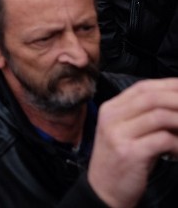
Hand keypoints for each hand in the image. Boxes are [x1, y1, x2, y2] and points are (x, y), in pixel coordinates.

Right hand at [87, 78, 177, 206]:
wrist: (104, 190)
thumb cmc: (121, 161)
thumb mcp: (127, 133)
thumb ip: (145, 117)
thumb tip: (175, 105)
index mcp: (111, 109)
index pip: (143, 87)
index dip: (170, 85)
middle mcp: (112, 117)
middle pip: (152, 97)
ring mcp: (118, 134)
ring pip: (160, 116)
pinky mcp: (129, 153)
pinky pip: (163, 140)